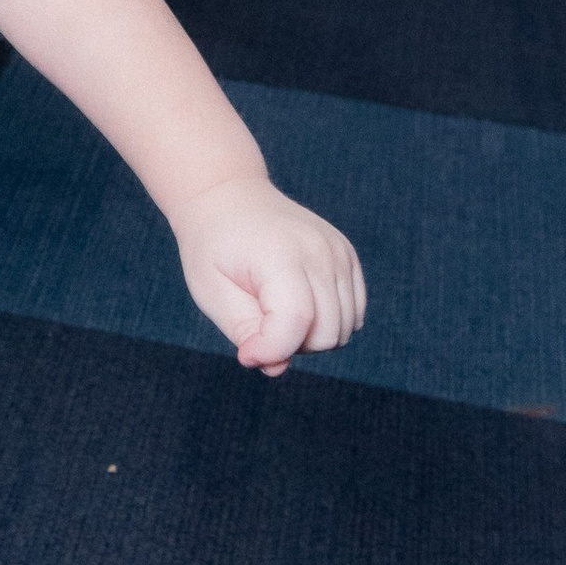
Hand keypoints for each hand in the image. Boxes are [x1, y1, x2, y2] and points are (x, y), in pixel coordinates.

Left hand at [173, 172, 365, 375]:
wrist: (228, 197)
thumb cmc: (213, 248)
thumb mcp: (210, 291)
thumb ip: (244, 332)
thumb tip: (275, 367)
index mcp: (280, 255)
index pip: (295, 322)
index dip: (270, 350)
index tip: (245, 352)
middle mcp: (319, 251)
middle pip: (326, 334)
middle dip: (290, 345)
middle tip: (257, 325)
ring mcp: (338, 251)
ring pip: (344, 329)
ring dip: (310, 336)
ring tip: (275, 312)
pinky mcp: (347, 256)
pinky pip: (354, 313)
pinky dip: (329, 322)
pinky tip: (297, 305)